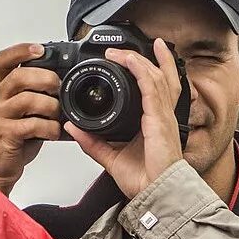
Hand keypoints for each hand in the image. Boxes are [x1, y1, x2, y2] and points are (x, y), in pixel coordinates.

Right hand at [0, 43, 61, 195]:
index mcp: (0, 90)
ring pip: (27, 99)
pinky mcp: (4, 134)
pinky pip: (31, 124)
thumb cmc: (13, 141)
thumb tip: (62, 82)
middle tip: (59, 88)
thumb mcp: (23, 112)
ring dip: (50, 106)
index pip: (1, 61)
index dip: (20, 51)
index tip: (40, 50)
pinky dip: (49, 127)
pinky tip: (53, 132)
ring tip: (57, 115)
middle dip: (45, 78)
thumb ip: (35, 94)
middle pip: (19, 76)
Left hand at [67, 39, 182, 198]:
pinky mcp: (158, 118)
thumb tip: (73, 127)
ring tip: (124, 50)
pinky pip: (150, 87)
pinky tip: (130, 60)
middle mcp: (162, 117)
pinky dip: (140, 70)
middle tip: (142, 44)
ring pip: (156, 77)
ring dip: (139, 59)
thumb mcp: (111, 157)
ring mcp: (163, 116)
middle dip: (155, 58)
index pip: (158, 91)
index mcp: (155, 124)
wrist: (156, 194)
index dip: (154, 72)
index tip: (140, 60)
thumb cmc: (144, 180)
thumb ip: (92, 141)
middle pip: (164, 78)